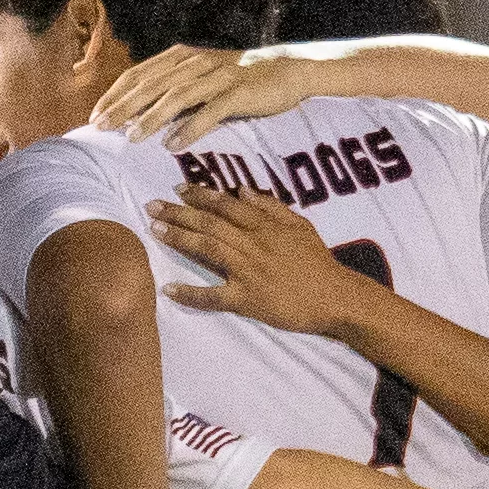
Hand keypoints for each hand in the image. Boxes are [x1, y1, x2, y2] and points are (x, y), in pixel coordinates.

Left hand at [91, 44, 314, 148]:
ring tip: (133, 139)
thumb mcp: (196, 80)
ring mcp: (218, 75)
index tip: (95, 118)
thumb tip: (130, 115)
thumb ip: (168, 91)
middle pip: (152, 84)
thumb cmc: (233, 82)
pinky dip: (191, 128)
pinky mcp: (239, 90)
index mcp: (180, 57)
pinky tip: (174, 144)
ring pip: (178, 95)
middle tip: (103, 128)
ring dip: (152, 118)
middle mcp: (196, 62)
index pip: (138, 74)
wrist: (285, 73)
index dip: (114, 95)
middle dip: (124, 107)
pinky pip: (211, 110)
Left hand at [150, 186, 379, 342]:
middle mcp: (254, 244)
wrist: (336, 297)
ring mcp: (249, 271)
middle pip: (211, 223)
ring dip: (179, 239)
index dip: (201, 196)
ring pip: (209, 249)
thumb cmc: (317, 262)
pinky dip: (190, 294)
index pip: (228, 205)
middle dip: (179, 213)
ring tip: (155, 230)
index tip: (179, 189)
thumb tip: (243, 191)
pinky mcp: (247, 299)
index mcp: (266, 226)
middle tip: (152, 206)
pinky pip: (214, 296)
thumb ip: (272, 208)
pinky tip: (168, 290)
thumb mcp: (300, 226)